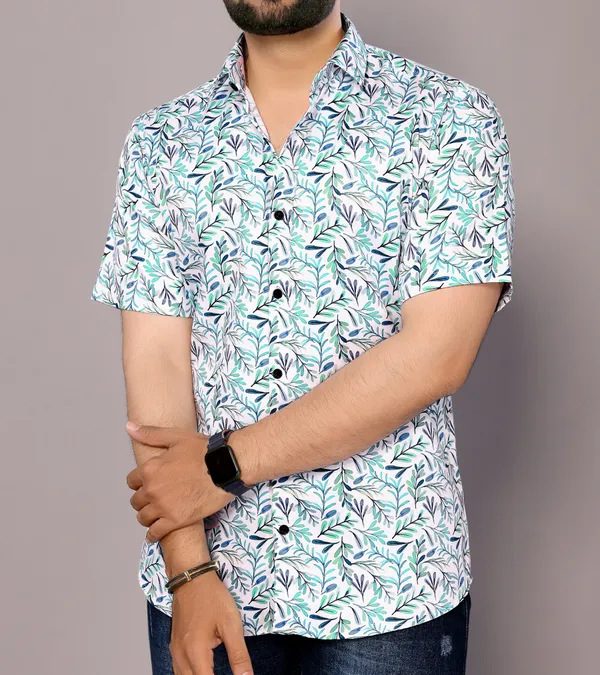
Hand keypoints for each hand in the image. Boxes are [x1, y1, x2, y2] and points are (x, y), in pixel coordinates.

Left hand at [125, 423, 233, 541]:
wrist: (225, 467)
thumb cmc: (204, 451)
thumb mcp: (176, 437)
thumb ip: (150, 434)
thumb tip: (129, 428)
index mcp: (150, 469)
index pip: (131, 481)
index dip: (140, 482)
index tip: (149, 483)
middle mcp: (152, 489)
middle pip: (136, 501)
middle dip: (144, 499)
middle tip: (155, 498)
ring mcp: (163, 507)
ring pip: (143, 518)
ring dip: (148, 516)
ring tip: (156, 514)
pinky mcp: (176, 521)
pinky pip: (156, 533)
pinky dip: (153, 534)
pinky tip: (156, 531)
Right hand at [170, 571, 252, 674]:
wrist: (191, 577)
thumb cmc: (212, 597)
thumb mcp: (231, 625)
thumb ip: (238, 655)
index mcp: (195, 653)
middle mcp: (181, 656)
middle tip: (226, 673)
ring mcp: (175, 650)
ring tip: (215, 671)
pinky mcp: (174, 644)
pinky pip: (178, 669)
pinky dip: (190, 674)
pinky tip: (201, 670)